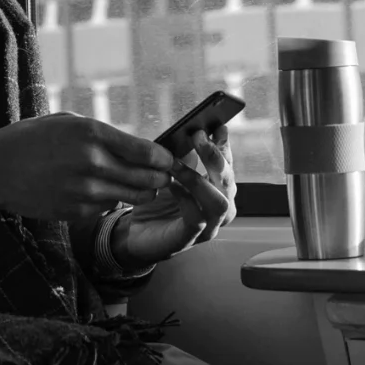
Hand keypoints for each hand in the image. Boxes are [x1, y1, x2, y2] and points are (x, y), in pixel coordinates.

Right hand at [0, 113, 174, 222]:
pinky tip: (100, 191)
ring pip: (131, 197)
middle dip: (159, 178)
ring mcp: (84, 191)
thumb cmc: (31, 138)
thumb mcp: (68, 122)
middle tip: (163, 176)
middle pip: (146, 179)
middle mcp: (92, 163)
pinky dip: (109, 201)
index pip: (146, 152)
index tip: (168, 160)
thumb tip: (137, 147)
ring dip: (140, 192)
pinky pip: (106, 208)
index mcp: (92, 133)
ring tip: (141, 186)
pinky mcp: (76, 211)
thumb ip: (103, 134)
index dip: (164, 159)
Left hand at [108, 127, 235, 268]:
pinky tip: (170, 185)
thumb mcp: (169, 172)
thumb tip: (190, 130)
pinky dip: (185, 199)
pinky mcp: (190, 239)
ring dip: (198, 179)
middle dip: (215, 157)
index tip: (217, 126)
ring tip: (176, 165)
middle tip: (198, 136)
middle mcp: (221, 207)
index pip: (227, 165)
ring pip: (218, 202)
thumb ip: (182, 155)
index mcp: (218, 189)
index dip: (224, 145)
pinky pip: (196, 218)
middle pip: (228, 181)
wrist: (136, 232)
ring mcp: (209, 226)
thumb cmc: (156, 201)